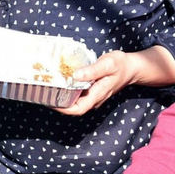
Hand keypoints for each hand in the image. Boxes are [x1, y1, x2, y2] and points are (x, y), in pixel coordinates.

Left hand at [55, 47, 174, 115]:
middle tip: (42, 91)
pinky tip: (59, 81)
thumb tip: (74, 76)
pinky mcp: (92, 91)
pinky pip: (77, 95)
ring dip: (61, 96)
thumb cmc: (121, 65)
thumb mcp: (108, 64)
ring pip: (74, 101)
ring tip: (47, 86)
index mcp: (97, 94)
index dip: (62, 109)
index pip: (77, 109)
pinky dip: (67, 90)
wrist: (132, 68)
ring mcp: (93, 96)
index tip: (48, 101)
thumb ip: (92, 70)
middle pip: (73, 107)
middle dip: (57, 102)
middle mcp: (94, 99)